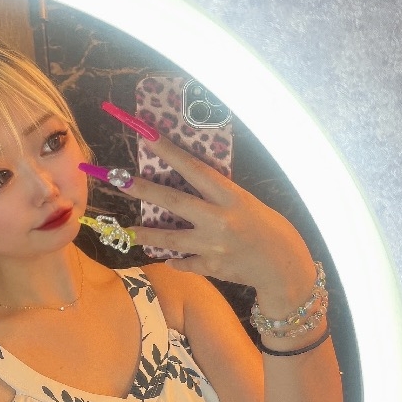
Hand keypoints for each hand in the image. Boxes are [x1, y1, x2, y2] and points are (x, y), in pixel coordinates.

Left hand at [122, 134, 318, 305]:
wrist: (284, 267)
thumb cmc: (269, 229)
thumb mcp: (247, 203)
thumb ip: (219, 196)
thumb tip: (190, 184)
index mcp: (230, 196)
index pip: (193, 168)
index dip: (168, 151)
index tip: (146, 134)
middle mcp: (219, 219)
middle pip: (173, 200)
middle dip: (143, 189)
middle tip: (118, 179)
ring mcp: (212, 245)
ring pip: (170, 238)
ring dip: (147, 234)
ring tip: (129, 231)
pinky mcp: (210, 267)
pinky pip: (184, 262)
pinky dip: (176, 260)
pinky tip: (167, 259)